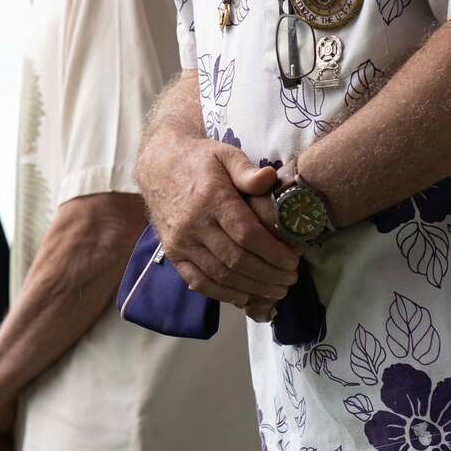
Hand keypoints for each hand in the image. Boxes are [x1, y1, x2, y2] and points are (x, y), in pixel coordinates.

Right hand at [137, 125, 300, 303]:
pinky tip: (244, 295)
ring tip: (276, 290)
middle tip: (290, 278)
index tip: (292, 261)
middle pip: (236, 259)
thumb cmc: (199, 160)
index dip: (272, 252)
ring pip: (220, 274)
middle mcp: (194, 223)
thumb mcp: (224, 154)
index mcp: (211, 198)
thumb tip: (270, 179)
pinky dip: (222, 293)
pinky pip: (198, 281)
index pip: (246, 234)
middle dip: (268, 274)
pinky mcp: (173, 253)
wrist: (158, 165)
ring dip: (251, 287)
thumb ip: (247, 170)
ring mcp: (181, 241)